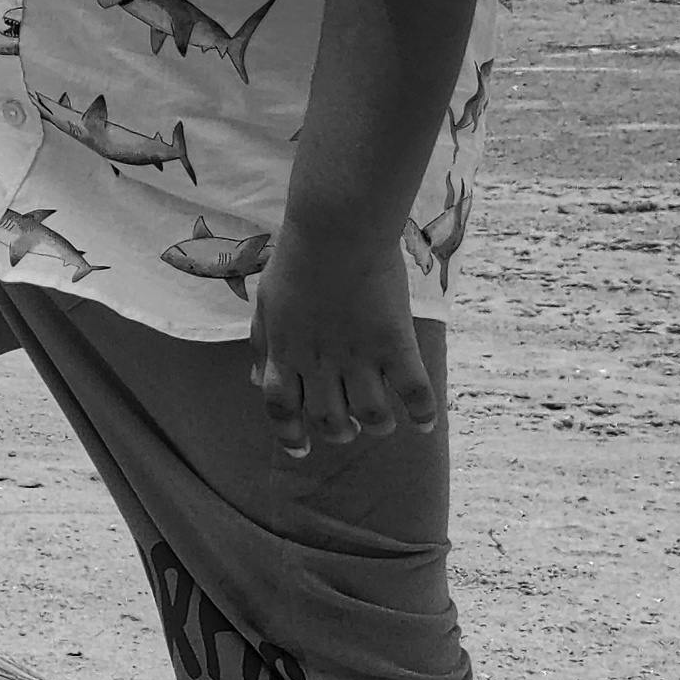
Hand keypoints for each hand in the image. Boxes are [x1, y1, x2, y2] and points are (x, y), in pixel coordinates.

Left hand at [248, 234, 436, 464]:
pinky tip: (424, 424)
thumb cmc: (299, 260)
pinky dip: (422, 414)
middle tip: (346, 426)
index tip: (299, 450)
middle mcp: (320, 361)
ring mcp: (359, 355)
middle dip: (336, 431)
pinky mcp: (395, 343)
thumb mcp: (267, 302)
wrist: (338, 229)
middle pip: (327, 419)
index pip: (280, 408)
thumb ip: (263, 344)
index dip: (288, 435)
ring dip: (375, 426)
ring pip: (371, 415)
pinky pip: (414, 392)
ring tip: (380, 421)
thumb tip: (256, 381)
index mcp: (285, 350)